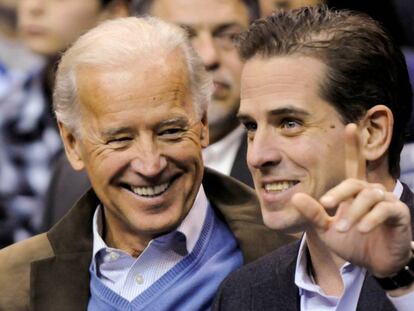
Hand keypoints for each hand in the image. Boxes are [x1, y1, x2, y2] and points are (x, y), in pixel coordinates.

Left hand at [291, 123, 411, 277]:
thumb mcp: (325, 229)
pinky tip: (362, 230)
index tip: (350, 126)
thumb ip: (313, 213)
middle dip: (338, 193)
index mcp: (355, 191)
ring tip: (341, 228)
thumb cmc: (350, 242)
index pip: (355, 165)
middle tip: (324, 205)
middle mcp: (372, 191)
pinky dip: (371, 219)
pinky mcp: (399, 214)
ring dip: (353, 212)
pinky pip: (385, 209)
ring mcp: (387, 201)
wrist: (372, 265)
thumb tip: (296, 197)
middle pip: (354, 182)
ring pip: (368, 196)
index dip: (353, 146)